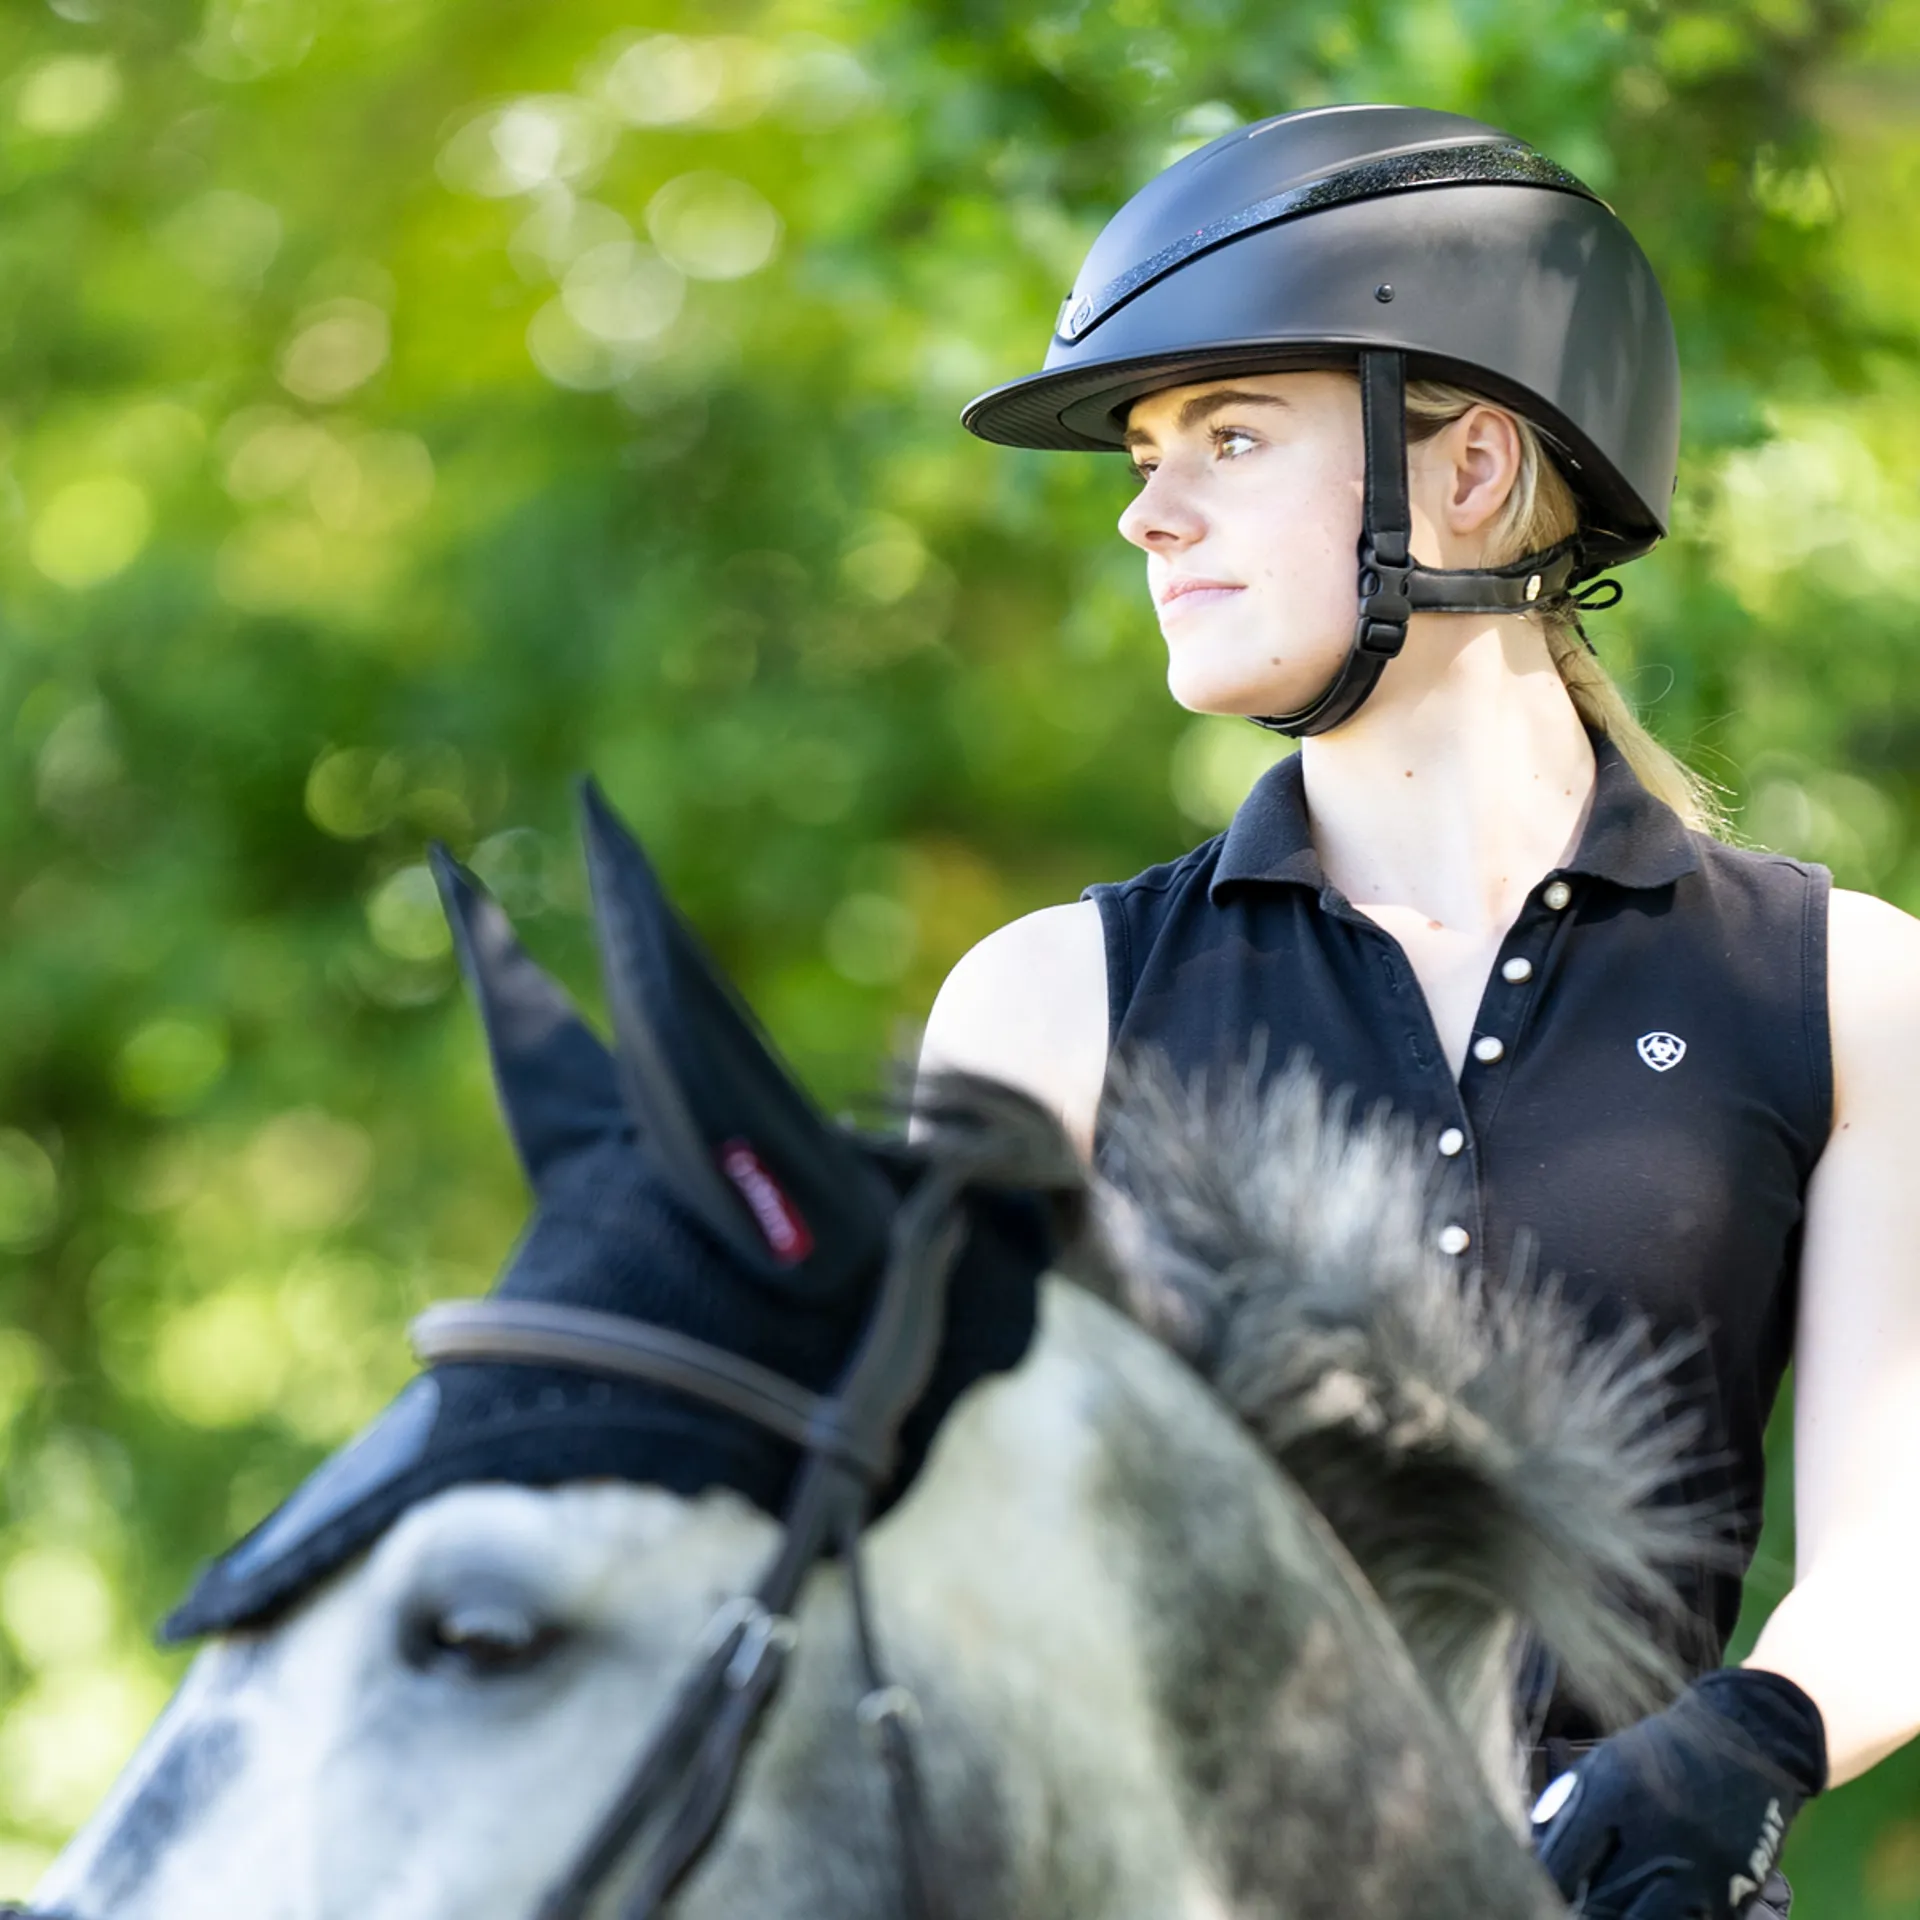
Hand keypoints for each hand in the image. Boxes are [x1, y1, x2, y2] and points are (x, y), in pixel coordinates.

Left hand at [1531, 1667, 1825, 1917]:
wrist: (1751, 1737)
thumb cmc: (1665, 1749)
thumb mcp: (1608, 1762)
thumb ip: (1570, 1807)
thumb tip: (1536, 1851)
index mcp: (1614, 1796)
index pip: (1563, 1862)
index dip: (1547, 1884)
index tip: (1539, 1888)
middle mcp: (1654, 1835)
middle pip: (1599, 1901)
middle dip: (1580, 1906)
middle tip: (1569, 1903)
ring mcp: (1695, 1869)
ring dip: (1619, 1916)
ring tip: (1607, 1907)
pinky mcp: (1729, 1892)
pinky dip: (1661, 1917)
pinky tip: (1648, 1905)